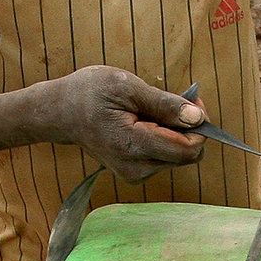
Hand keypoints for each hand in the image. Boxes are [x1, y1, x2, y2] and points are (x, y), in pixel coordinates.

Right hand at [47, 66, 206, 183]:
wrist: (61, 112)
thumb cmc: (89, 93)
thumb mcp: (126, 86)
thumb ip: (164, 104)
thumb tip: (197, 118)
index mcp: (132, 146)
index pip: (187, 150)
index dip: (199, 125)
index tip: (191, 100)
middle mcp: (136, 168)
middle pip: (187, 155)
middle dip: (188, 128)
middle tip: (172, 101)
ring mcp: (135, 174)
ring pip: (178, 157)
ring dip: (175, 132)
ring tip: (149, 111)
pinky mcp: (135, 173)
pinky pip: (165, 157)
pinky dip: (164, 138)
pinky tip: (145, 123)